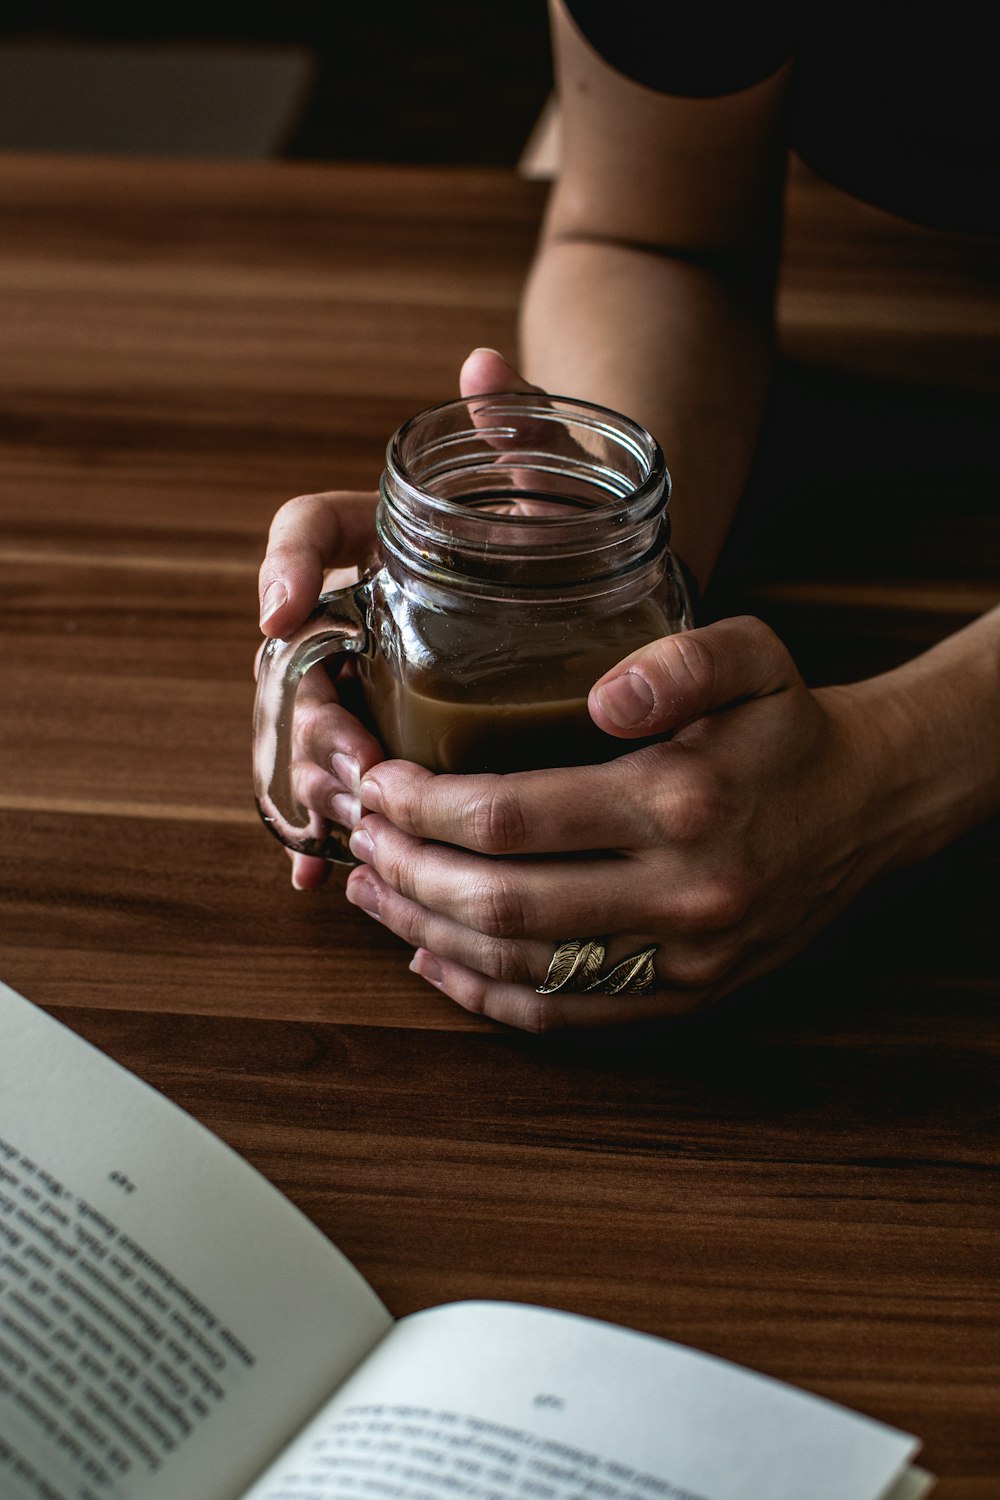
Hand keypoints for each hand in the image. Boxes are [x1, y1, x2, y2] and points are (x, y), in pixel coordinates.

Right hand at [257, 348, 535, 887]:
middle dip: (309, 715)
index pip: (310, 531)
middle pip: (295, 657)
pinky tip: (317, 871)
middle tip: (350, 760)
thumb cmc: (579, 534)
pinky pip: (342, 785)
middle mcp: (362, 609)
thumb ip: (524, 428)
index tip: (281, 607)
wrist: (613, 598)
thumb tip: (485, 364)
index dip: (284, 563)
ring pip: (307, 729)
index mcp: (386, 538)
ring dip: (314, 781)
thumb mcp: (563, 487)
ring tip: (351, 822)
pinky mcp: (395, 741)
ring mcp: (372, 679)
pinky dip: (323, 829)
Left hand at [341, 615, 901, 1029]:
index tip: (376, 779)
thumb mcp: (754, 655)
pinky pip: (563, 1013)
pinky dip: (483, 993)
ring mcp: (682, 960)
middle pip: (499, 902)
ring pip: (519, 966)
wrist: (868, 807)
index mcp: (682, 801)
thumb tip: (602, 696)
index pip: (512, 817)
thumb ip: (679, 661)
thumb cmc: (790, 726)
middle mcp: (680, 893)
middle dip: (406, 868)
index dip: (422, 805)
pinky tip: (431, 956)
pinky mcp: (684, 997)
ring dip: (424, 930)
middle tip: (358, 834)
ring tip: (370, 889)